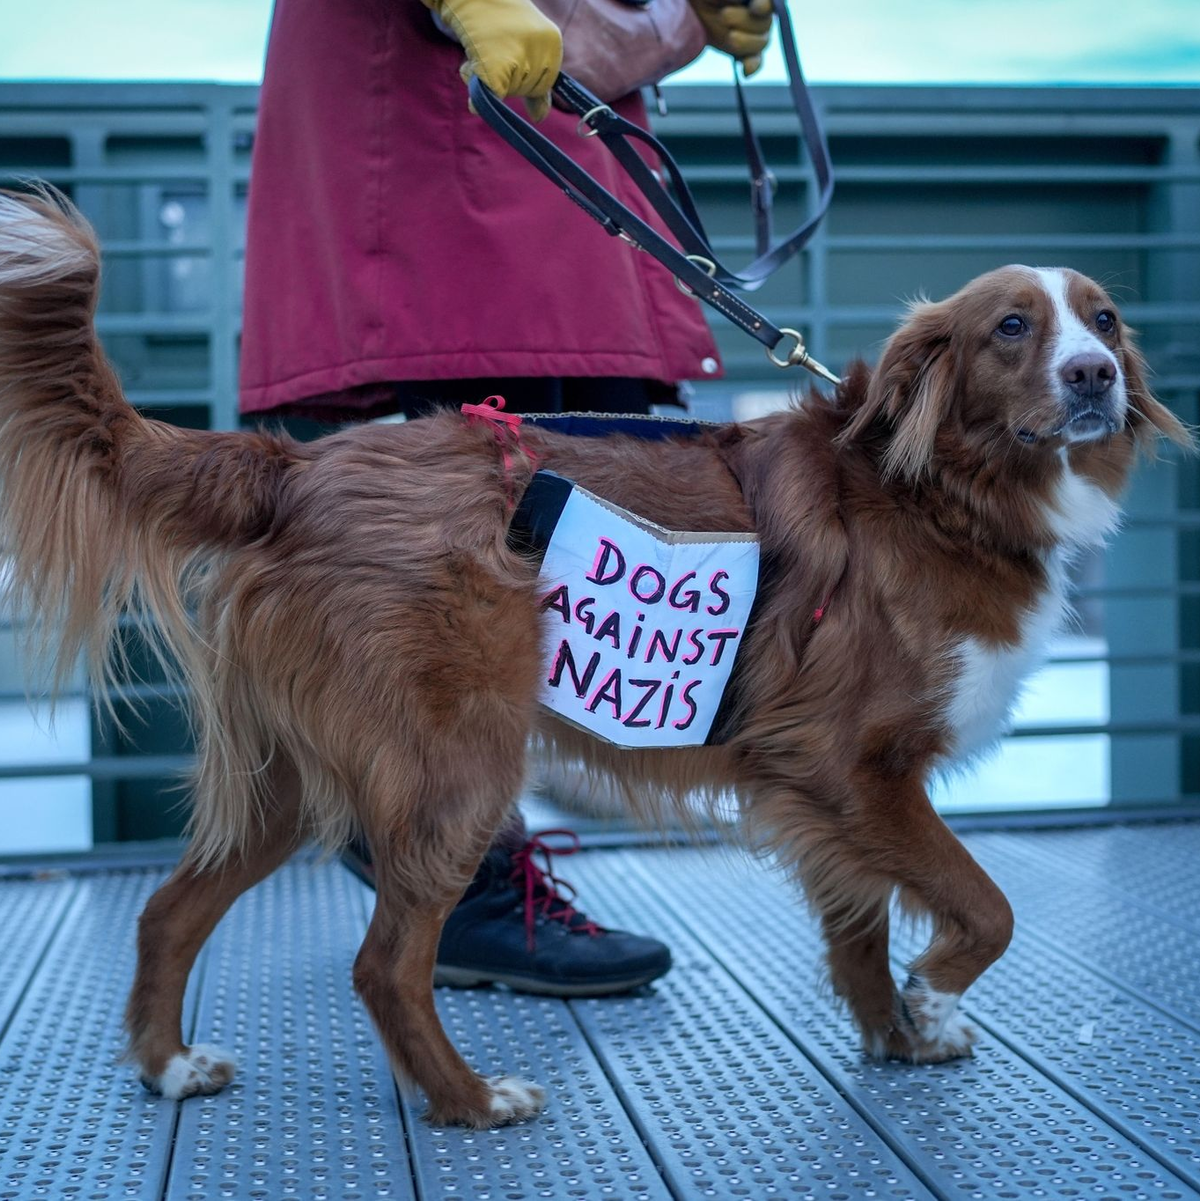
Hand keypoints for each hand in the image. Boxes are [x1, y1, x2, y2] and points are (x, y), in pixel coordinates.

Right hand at [423, 0, 562, 120]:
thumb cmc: (494, 20)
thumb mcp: (526, 46)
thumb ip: (537, 82)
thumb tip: (540, 118)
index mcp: (552, 42)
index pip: (543, 85)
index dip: (522, 75)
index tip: (508, 49)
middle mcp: (541, 48)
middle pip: (526, 89)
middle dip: (507, 77)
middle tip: (493, 46)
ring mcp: (519, 56)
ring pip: (507, 93)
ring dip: (488, 78)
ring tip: (481, 50)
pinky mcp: (495, 66)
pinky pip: (490, 98)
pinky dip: (478, 93)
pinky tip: (470, 68)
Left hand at [687, 0, 771, 75]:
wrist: (693, 12)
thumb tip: (745, 1)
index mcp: (757, 0)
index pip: (767, 4)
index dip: (763, 6)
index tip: (756, 8)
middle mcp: (761, 16)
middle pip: (764, 24)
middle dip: (742, 20)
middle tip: (723, 15)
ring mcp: (755, 36)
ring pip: (760, 43)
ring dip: (743, 41)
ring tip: (729, 35)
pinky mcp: (744, 52)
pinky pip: (755, 62)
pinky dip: (751, 66)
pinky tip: (745, 72)